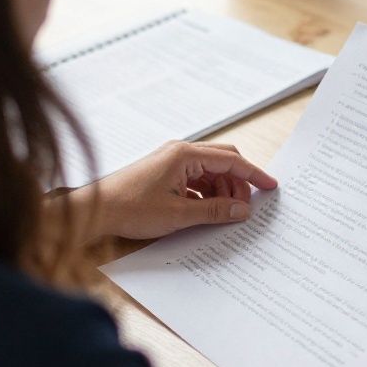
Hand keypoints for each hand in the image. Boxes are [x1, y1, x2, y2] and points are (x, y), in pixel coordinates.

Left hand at [62, 140, 277, 241]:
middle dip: (239, 183)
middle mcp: (180, 152)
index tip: (271, 186)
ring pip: (210, 171)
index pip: (231, 160)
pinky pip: (196, 179)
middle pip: (223, 161)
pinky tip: (209, 211)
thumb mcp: (179, 214)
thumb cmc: (130, 208)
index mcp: (185, 155)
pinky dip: (208, 193)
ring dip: (223, 190)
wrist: (96, 210)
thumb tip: (242, 210)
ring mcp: (171, 162)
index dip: (254, 174)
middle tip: (249, 205)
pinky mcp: (164, 173)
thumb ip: (215, 211)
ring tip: (228, 213)